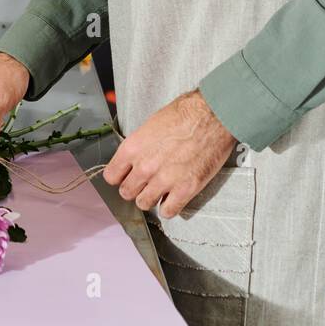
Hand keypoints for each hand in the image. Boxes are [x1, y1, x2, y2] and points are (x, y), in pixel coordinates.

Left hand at [101, 88, 237, 218]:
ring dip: (151, 198)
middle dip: (135, 188)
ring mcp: (164, 180)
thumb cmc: (185, 114)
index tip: (127, 175)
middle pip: (126, 193)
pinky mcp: (185, 190)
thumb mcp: (151, 124)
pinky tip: (174, 196)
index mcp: (133, 148)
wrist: (213, 115)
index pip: (111, 176)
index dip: (120, 176)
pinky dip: (170, 206)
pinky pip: (168, 211)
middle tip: (147, 182)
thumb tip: (135, 159)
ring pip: (144, 204)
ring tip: (161, 189)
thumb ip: (139, 146)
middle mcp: (144, 167)